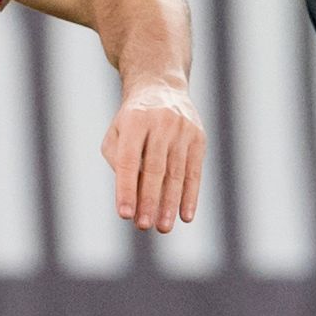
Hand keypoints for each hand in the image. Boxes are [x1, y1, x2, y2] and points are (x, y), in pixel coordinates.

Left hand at [102, 80, 205, 234]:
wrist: (161, 87)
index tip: (124, 214)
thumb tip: (132, 194)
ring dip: (170, 203)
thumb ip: (118, 160)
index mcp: (134, 120)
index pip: (129, 161)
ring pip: (176, 173)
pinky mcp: (198, 137)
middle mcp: (161, 123)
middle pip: (155, 169)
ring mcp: (183, 129)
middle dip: (149, 201)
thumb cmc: (132, 120)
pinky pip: (195, 172)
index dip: (127, 189)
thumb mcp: (116, 132)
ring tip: (163, 227)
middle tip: (144, 226)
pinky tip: (185, 216)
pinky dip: (191, 196)